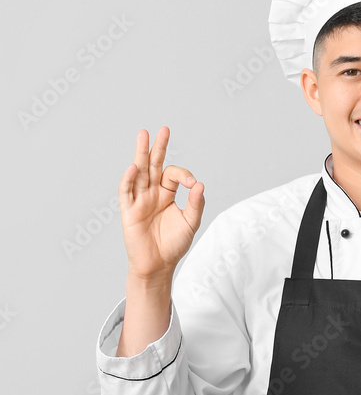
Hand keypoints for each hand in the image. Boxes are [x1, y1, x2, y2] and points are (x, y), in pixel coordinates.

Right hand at [118, 126, 204, 278]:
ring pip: (139, 172)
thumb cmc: (173, 245)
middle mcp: (152, 193)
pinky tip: (134, 166)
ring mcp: (139, 200)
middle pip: (154, 165)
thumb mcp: (190, 223)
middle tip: (163, 129)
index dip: (183, 174)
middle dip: (158, 147)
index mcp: (166, 194)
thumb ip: (195, 204)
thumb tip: (200, 184)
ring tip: (144, 135)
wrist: (158, 265)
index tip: (192, 183)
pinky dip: (129, 179)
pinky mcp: (128, 210)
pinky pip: (127, 191)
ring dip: (141, 154)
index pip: (172, 175)